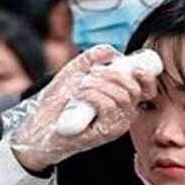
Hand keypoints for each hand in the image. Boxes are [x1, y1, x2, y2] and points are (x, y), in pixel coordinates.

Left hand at [9, 44, 158, 171]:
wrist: (38, 127)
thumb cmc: (56, 105)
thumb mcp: (72, 75)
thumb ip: (89, 60)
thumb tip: (110, 51)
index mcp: (121, 101)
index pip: (147, 90)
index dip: (146, 77)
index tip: (134, 66)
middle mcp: (123, 115)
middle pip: (135, 90)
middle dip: (114, 74)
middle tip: (92, 72)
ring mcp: (115, 126)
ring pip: (122, 97)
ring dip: (100, 84)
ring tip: (81, 85)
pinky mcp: (104, 134)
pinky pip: (109, 107)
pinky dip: (94, 94)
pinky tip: (80, 94)